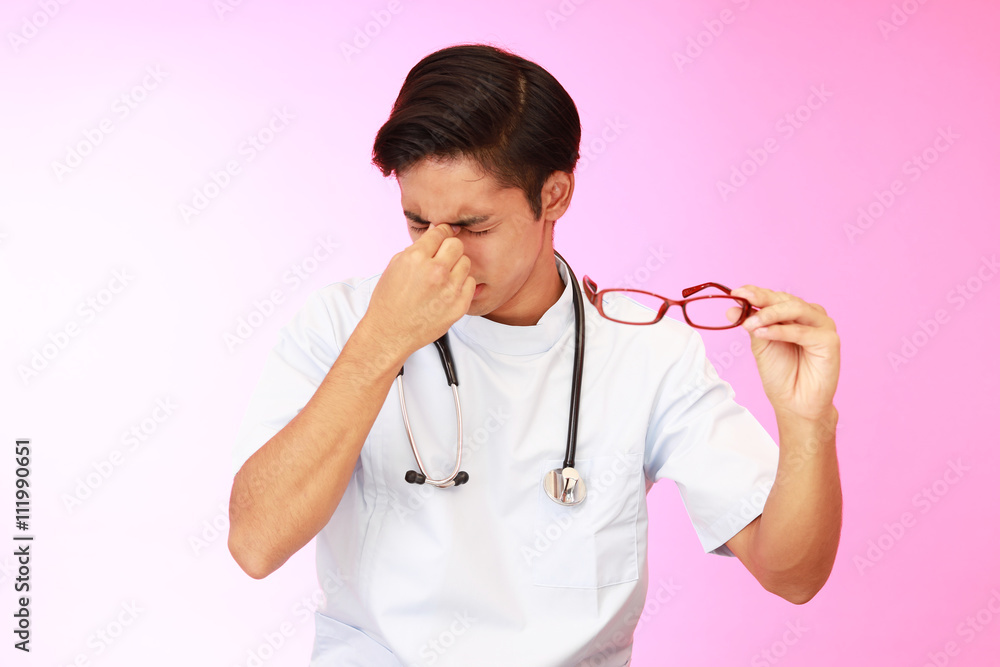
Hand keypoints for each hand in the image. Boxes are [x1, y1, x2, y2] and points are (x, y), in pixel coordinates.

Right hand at [363, 224, 475, 358]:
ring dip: (456, 267)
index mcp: (416, 258)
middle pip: (456, 244)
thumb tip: (433, 232)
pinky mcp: (458, 305)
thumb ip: (416, 248)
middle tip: (443, 258)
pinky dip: (462, 284)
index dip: (441, 232)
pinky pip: (471, 283)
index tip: (442, 236)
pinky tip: (449, 290)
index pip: (440, 232)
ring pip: (466, 263)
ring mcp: (449, 289)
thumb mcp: (395, 266)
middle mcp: (435, 271)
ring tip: (444, 277)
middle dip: (449, 248)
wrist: (390, 333)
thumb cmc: (389, 301)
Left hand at [726, 285, 839, 421]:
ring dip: (769, 314)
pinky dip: (781, 330)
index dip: (756, 292)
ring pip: (795, 310)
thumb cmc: (781, 375)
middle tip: (742, 299)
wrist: (794, 402)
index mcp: (795, 315)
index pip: (776, 297)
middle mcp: (810, 317)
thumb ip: (752, 324)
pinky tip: (763, 332)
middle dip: (762, 299)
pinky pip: (802, 331)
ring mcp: (822, 327)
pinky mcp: (830, 341)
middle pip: (786, 300)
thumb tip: (732, 307)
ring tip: (750, 323)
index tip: (736, 292)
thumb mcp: (760, 344)